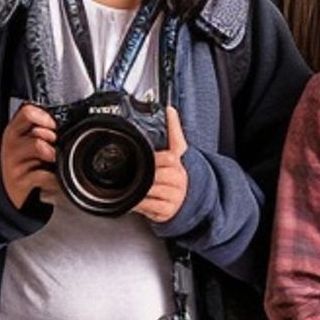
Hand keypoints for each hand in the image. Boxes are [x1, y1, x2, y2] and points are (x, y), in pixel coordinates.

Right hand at [1, 104, 57, 208]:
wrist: (7, 189)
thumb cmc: (22, 162)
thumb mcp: (25, 140)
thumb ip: (39, 128)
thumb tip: (61, 123)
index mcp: (14, 130)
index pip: (27, 112)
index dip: (45, 117)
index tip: (53, 126)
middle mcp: (12, 144)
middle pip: (36, 131)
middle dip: (52, 138)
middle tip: (54, 146)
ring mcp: (14, 163)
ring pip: (39, 147)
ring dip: (53, 155)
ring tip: (53, 161)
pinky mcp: (20, 181)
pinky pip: (44, 175)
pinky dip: (54, 177)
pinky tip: (52, 177)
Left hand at [133, 106, 189, 223]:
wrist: (185, 204)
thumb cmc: (175, 178)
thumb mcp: (175, 156)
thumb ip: (173, 133)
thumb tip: (171, 109)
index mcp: (178, 161)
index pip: (175, 144)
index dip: (170, 133)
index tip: (167, 117)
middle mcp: (179, 177)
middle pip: (157, 169)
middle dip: (144, 171)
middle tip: (136, 172)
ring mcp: (174, 195)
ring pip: (151, 187)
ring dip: (139, 188)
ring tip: (133, 186)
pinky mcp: (168, 210)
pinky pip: (148, 204)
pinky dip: (138, 202)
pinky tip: (135, 200)